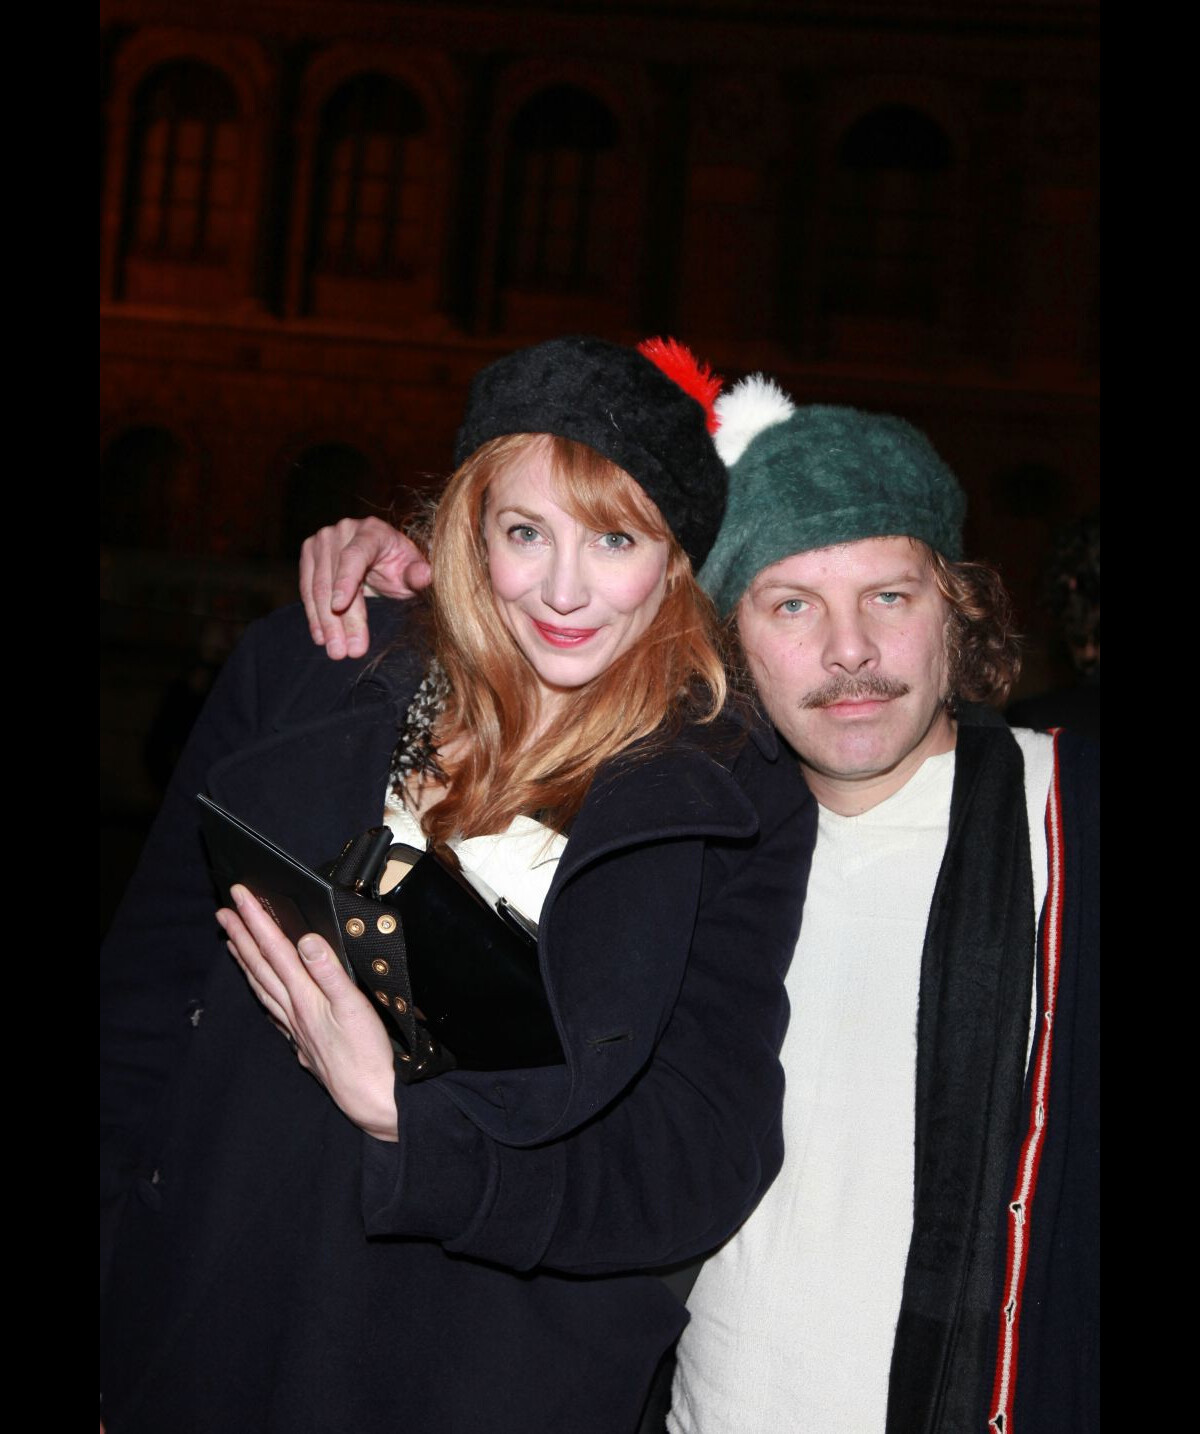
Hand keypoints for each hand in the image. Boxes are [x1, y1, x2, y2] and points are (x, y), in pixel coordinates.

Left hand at [217, 886, 399, 1141]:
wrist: (370, 1099)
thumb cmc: (367, 1055)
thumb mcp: (354, 1007)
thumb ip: (328, 971)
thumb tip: (305, 940)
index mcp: (304, 996)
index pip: (275, 949)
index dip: (256, 920)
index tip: (239, 896)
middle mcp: (293, 1010)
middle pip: (260, 966)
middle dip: (242, 935)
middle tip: (223, 912)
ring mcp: (295, 1028)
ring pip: (262, 988)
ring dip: (245, 962)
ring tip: (232, 944)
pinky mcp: (302, 1042)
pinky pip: (272, 1009)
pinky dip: (261, 993)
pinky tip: (260, 992)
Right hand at [299, 516, 431, 659]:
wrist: (384, 558)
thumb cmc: (401, 565)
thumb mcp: (414, 572)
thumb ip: (418, 575)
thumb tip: (425, 575)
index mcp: (372, 531)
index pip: (354, 556)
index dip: (345, 580)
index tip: (338, 606)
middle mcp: (344, 531)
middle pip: (333, 578)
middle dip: (339, 619)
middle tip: (345, 651)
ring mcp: (323, 541)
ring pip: (317, 587)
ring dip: (325, 623)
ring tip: (336, 650)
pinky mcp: (310, 555)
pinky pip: (307, 589)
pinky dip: (314, 616)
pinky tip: (321, 637)